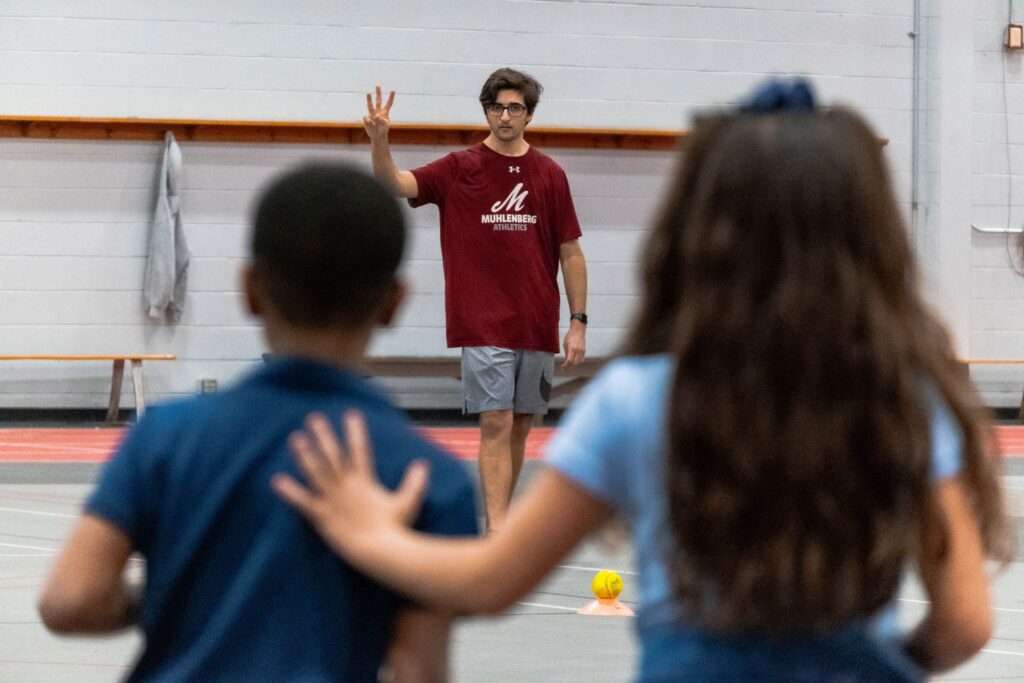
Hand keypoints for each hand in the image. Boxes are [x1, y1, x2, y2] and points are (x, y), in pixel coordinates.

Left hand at [272, 411, 428, 557]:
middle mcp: (346, 486)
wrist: (380, 550)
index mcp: (365, 482)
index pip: (359, 450)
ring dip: (305, 454)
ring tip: (295, 438)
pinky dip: (290, 491)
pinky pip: (303, 502)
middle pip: (333, 455)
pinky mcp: (322, 516)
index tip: (350, 414)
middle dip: (324, 435)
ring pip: (316, 472)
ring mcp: (332, 500)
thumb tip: (423, 465)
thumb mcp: (408, 503)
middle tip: (314, 418)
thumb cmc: (395, 529)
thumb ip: (414, 483)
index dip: (355, 431)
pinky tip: (277, 481)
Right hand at [363, 85, 394, 140]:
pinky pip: (368, 119)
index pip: (389, 103)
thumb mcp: (385, 126)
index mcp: (385, 112)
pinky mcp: (367, 119)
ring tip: (368, 93)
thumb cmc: (383, 130)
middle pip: (378, 100)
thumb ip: (382, 121)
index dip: (391, 97)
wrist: (377, 136)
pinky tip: (372, 126)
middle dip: (378, 93)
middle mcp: (378, 111)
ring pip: (370, 105)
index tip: (393, 90)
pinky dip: (370, 123)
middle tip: (378, 85)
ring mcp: (372, 114)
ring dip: (369, 99)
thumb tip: (376, 116)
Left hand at [561, 324, 585, 367]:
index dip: (566, 366)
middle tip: (565, 367)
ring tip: (569, 364)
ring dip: (574, 365)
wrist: (578, 330)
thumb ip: (566, 353)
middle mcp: (578, 351)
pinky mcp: (584, 351)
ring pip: (579, 362)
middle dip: (570, 366)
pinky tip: (574, 360)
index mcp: (572, 349)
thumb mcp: (565, 344)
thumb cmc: (570, 336)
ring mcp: (582, 351)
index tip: (563, 367)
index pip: (569, 361)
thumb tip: (566, 360)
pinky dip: (578, 361)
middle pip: (575, 363)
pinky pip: (581, 359)